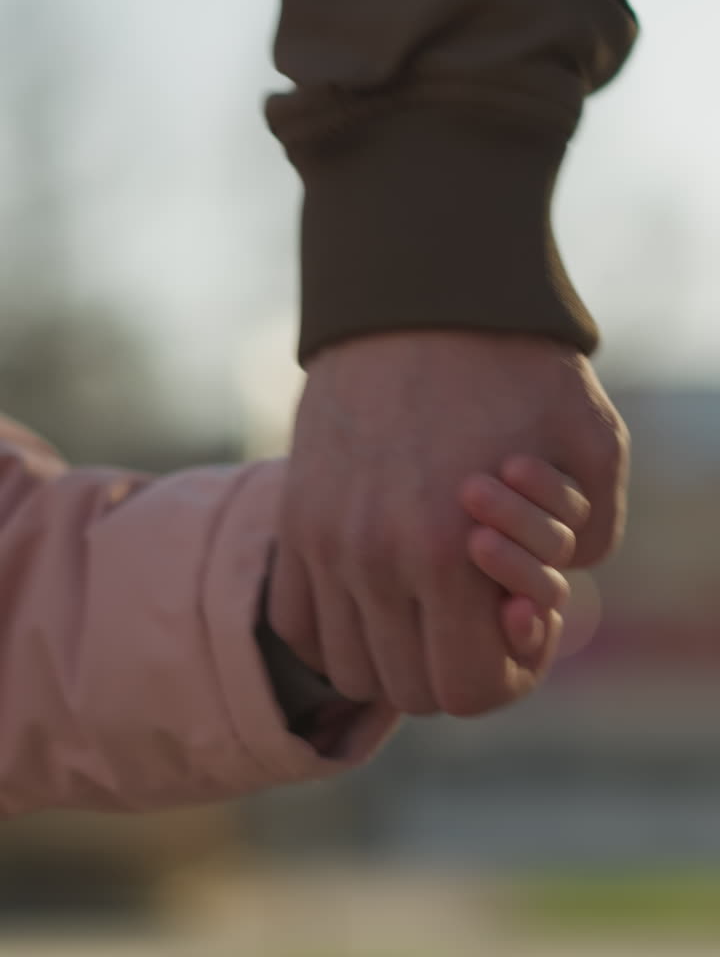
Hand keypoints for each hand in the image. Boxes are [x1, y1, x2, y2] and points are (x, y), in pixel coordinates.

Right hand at [269, 330, 628, 716]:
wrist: (420, 297)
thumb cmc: (518, 367)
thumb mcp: (595, 448)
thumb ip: (591, 542)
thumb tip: (539, 599)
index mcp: (445, 553)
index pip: (464, 690)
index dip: (506, 677)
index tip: (517, 623)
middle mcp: (371, 559)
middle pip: (406, 689)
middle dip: (454, 665)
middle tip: (478, 611)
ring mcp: (321, 539)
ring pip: (348, 665)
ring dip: (394, 655)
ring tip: (427, 601)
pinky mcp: (294, 514)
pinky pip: (295, 622)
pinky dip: (336, 631)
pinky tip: (374, 593)